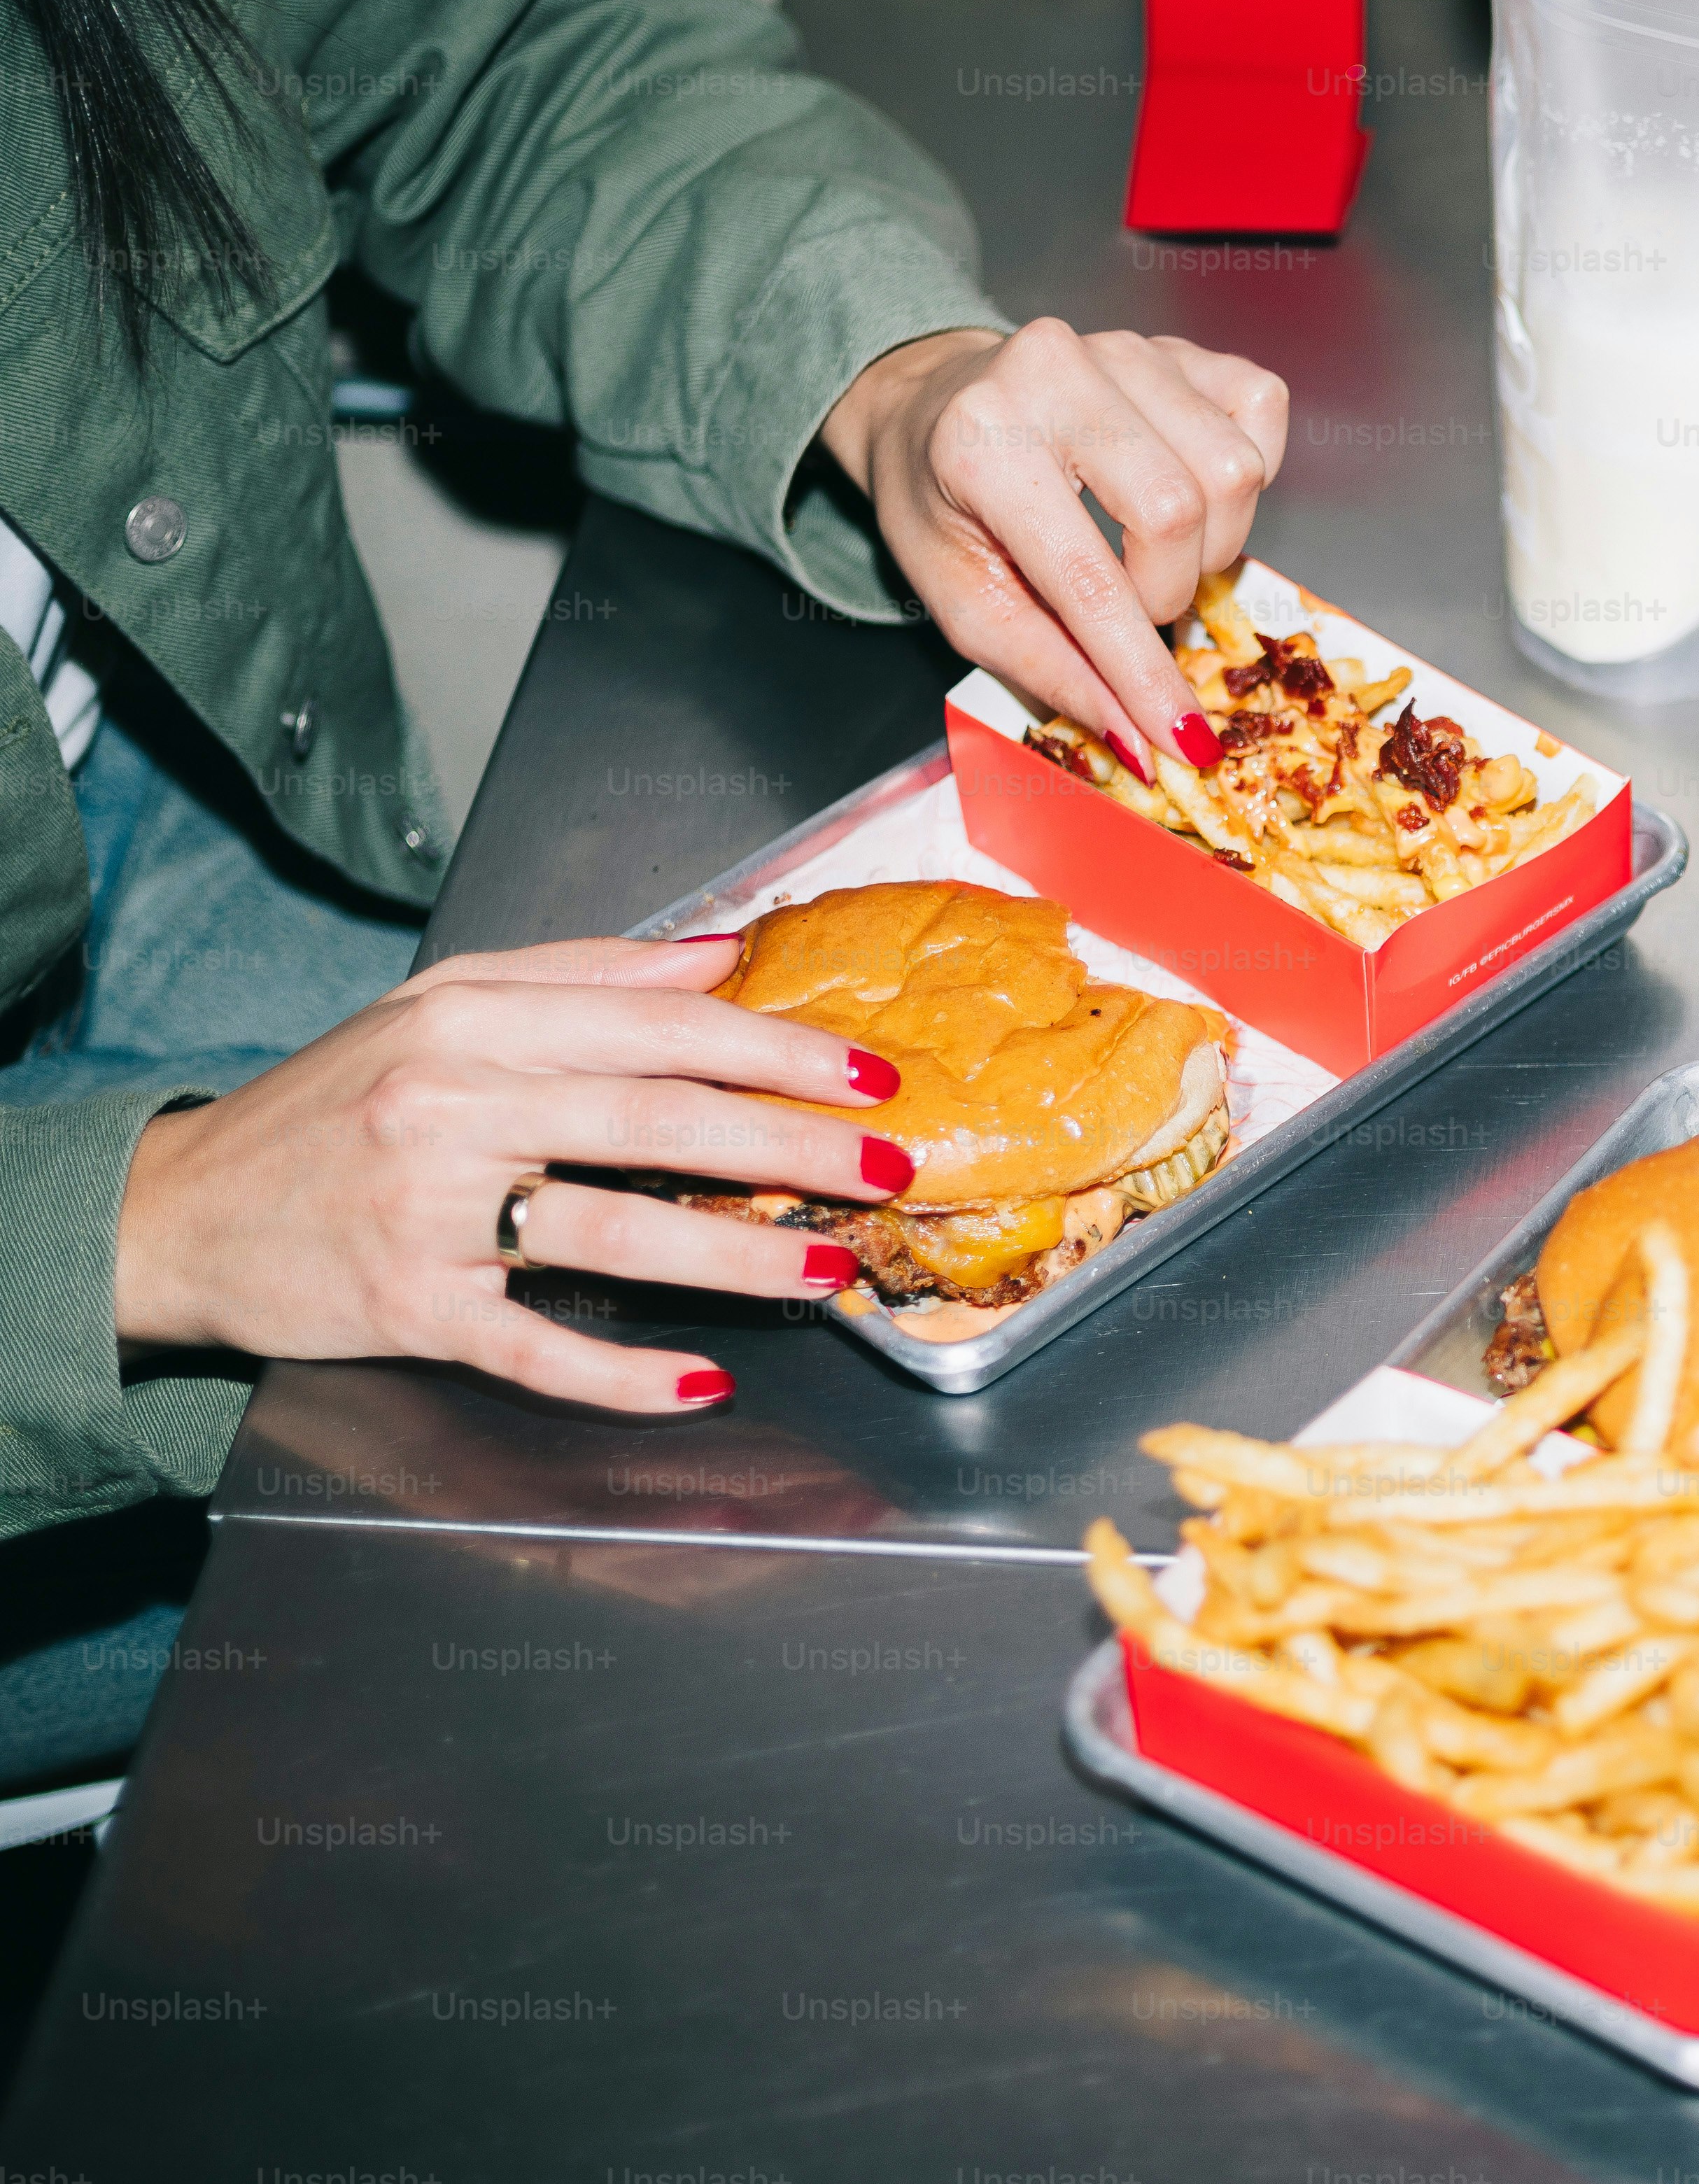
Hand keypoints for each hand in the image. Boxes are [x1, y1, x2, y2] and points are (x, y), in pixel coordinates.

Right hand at [114, 937, 914, 1411]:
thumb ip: (588, 976)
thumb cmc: (330, 1106)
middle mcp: (449, 1104)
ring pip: (614, 1234)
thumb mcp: (443, 1003)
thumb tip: (722, 953)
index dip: (777, 1051)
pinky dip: (623, 1372)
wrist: (177, 1213)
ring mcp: (427, 1212)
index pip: (660, 1028)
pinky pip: (534, 1347)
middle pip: (657, 1123)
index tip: (867, 1074)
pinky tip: (701, 1380)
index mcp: (471, 1018)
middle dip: (790, 1147)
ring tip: (829, 1270)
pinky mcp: (407, 1310)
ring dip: (738, 1256)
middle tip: (886, 1167)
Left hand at [823, 319, 1289, 781]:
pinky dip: (1245, 475)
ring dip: (1211, 542)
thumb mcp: (962, 601)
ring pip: (1232, 470)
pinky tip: (1193, 492)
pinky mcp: (1178, 344)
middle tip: (1130, 606)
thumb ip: (1050, 668)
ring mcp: (1126, 346)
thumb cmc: (942, 503)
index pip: (1089, 577)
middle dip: (1168, 593)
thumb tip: (1140, 738)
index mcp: (982, 442)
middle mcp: (1054, 372)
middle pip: (1178, 512)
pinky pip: (1261, 410)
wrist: (933, 403)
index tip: (1180, 737)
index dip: (1141, 670)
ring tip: (1155, 553)